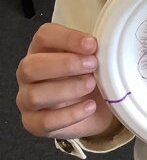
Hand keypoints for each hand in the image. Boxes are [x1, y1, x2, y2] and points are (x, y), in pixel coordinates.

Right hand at [16, 23, 116, 139]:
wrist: (95, 105)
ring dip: (68, 89)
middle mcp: (28, 73)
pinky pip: (45, 122)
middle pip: (30, 66)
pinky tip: (89, 107)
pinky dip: (70, 115)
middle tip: (93, 65)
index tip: (92, 45)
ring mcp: (27, 100)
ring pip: (35, 96)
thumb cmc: (89, 73)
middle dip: (64, 64)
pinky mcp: (33, 123)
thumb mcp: (91, 56)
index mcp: (41, 48)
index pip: (44, 36)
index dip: (68, 38)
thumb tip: (106, 42)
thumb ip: (91, 48)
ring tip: (92, 84)